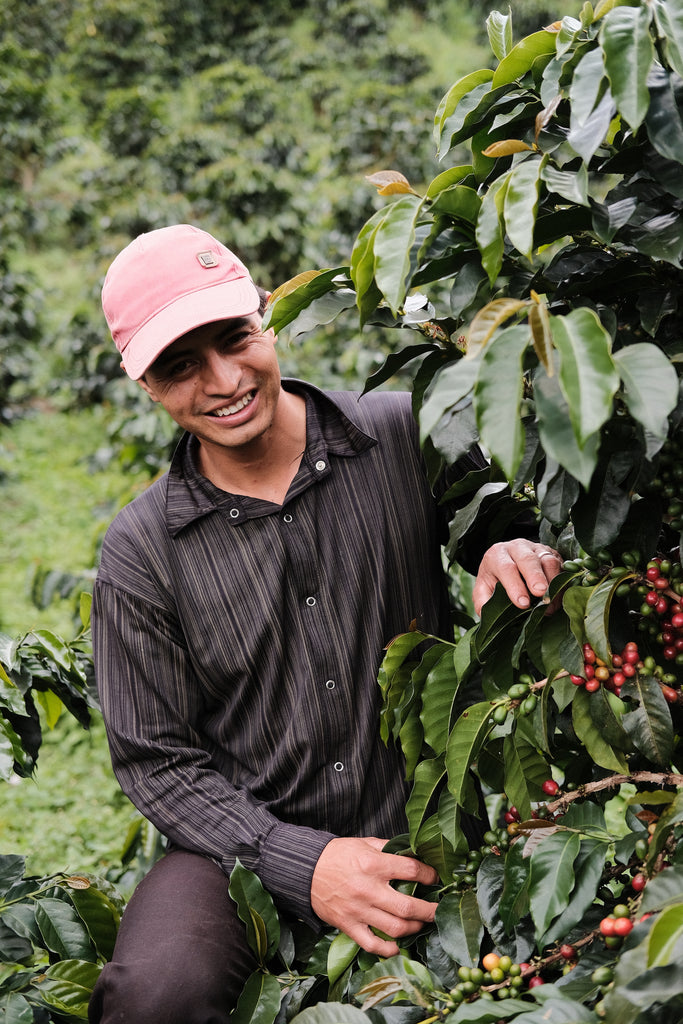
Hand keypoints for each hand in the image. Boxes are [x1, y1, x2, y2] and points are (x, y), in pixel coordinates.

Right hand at [310, 837, 437, 955]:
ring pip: (395, 928)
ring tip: (420, 923)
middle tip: (438, 909)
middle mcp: (368, 889)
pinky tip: (398, 945)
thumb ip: (388, 848)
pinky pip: (372, 945)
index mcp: (373, 865)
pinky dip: (388, 949)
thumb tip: (413, 852)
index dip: (429, 875)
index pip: (411, 870)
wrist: (305, 869)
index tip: (435, 878)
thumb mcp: (364, 843)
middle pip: (408, 907)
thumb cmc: (337, 855)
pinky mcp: (348, 925)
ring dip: (414, 928)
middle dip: (429, 910)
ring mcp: (358, 910)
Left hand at [472, 539, 562, 615]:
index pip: (506, 567)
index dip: (514, 585)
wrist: (509, 564)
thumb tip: (486, 616)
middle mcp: (517, 547)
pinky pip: (561, 565)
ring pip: (548, 560)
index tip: (522, 603)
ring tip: (551, 603)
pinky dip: (562, 582)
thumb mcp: (484, 589)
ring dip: (552, 582)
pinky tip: (559, 597)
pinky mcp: (553, 554)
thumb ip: (483, 601)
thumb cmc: (496, 579)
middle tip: (541, 593)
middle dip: (535, 576)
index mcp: (497, 554)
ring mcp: (537, 548)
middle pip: (528, 559)